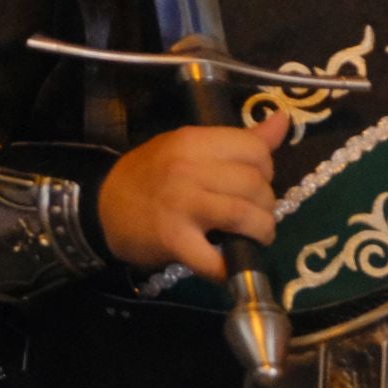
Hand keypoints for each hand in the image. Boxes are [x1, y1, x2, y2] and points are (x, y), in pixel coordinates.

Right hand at [98, 111, 287, 280]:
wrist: (102, 209)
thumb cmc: (151, 175)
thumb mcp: (189, 146)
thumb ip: (238, 139)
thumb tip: (285, 119)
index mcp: (194, 140)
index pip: (254, 150)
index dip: (266, 169)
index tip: (255, 182)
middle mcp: (189, 168)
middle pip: (255, 184)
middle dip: (266, 204)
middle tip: (256, 214)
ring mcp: (181, 204)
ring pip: (244, 215)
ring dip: (260, 232)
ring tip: (254, 236)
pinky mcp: (174, 239)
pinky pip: (215, 258)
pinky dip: (228, 267)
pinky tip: (227, 265)